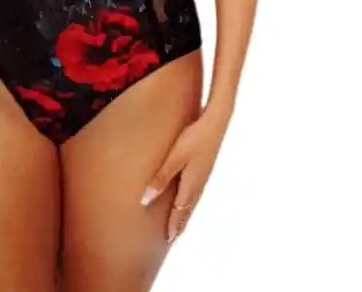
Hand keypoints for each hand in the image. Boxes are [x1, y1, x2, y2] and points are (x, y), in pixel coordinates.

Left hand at [140, 107, 230, 243]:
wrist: (217, 122)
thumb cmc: (193, 138)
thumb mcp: (173, 158)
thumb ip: (160, 178)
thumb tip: (145, 200)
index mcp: (190, 184)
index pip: (180, 210)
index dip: (174, 224)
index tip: (169, 239)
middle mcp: (199, 183)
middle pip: (188, 209)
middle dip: (181, 223)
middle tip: (174, 237)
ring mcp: (204, 175)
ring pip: (193, 200)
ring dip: (186, 213)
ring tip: (180, 222)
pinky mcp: (205, 167)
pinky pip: (196, 191)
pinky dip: (190, 201)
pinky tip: (189, 197)